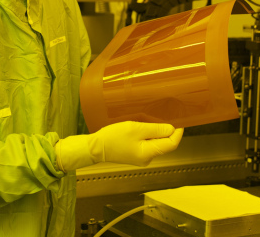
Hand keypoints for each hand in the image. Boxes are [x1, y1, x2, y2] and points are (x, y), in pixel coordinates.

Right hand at [54, 121, 182, 171]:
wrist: (95, 147)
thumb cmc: (114, 137)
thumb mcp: (135, 129)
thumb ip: (155, 130)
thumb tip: (171, 129)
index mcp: (149, 153)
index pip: (171, 144)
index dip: (178, 132)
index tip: (180, 120)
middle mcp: (147, 158)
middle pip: (164, 144)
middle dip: (167, 131)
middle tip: (166, 115)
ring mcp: (140, 157)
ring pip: (155, 144)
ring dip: (157, 132)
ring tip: (153, 119)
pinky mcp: (134, 154)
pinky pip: (147, 144)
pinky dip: (149, 135)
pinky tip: (143, 126)